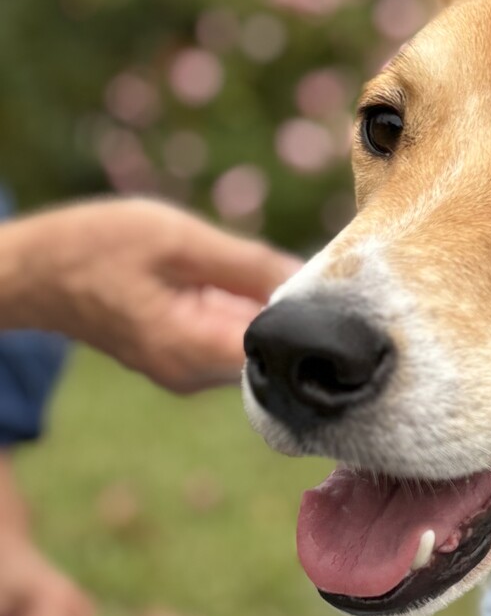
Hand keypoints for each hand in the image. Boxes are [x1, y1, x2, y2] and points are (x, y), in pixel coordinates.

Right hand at [4, 198, 300, 392]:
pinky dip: (245, 311)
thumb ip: (248, 263)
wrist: (29, 271)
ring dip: (270, 311)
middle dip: (296, 316)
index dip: (312, 326)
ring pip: (254, 345)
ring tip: (287, 272)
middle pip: (272, 354)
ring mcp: (188, 372)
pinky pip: (231, 338)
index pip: (279, 357)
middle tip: (321, 276)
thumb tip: (309, 278)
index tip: (335, 295)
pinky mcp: (183, 358)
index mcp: (192, 352)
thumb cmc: (93, 248)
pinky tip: (250, 280)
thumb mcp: (178, 240)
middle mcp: (194, 376)